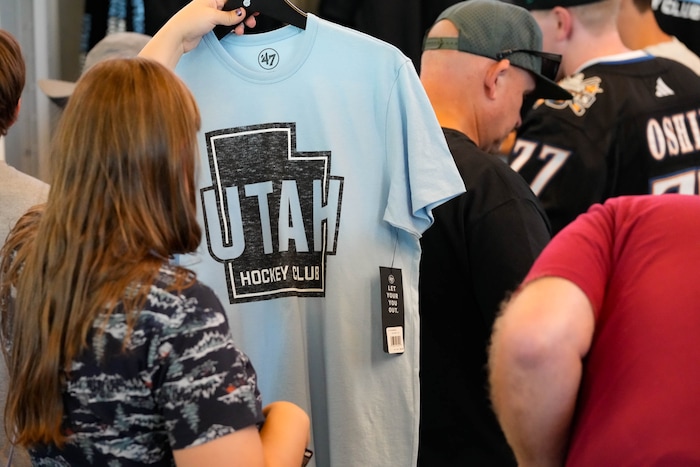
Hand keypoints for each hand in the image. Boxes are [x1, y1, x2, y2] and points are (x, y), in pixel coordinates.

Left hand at [139, 0, 256, 68]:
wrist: (178, 37)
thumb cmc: (189, 21)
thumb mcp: (213, 16)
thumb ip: (229, 16)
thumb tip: (241, 13)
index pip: (232, 0)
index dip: (242, 5)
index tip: (251, 11)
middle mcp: (212, 6)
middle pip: (232, 9)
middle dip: (242, 16)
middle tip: (250, 22)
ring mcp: (211, 17)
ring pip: (230, 19)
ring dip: (237, 24)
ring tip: (240, 29)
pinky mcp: (210, 27)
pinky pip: (225, 27)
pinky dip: (231, 30)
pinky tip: (234, 32)